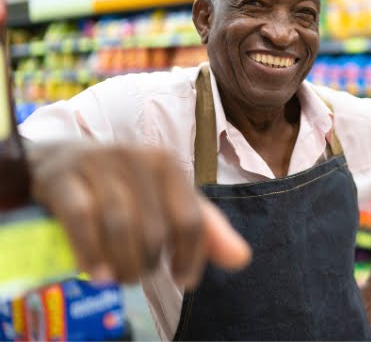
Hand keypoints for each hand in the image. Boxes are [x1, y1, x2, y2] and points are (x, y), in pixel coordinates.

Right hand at [29, 143, 251, 286]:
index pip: (192, 220)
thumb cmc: (126, 186)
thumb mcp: (169, 200)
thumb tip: (242, 259)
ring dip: (122, 265)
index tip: (184, 280)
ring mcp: (99, 165)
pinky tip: (96, 273)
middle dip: (149, 265)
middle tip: (139, 277)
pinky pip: (83, 222)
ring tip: (120, 279)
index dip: (190, 257)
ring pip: (120, 228)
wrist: (61, 160)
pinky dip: (91, 254)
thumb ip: (206, 229)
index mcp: (168, 164)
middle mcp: (137, 158)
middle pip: (155, 230)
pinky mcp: (64, 179)